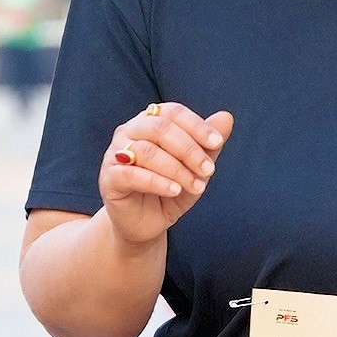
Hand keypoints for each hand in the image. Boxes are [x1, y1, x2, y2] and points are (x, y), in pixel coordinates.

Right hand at [101, 102, 232, 250]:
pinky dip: (157, 182)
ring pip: (147, 151)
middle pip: (159, 128)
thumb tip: (226, 117)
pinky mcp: (109, 179)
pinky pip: (131, 174)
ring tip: (196, 187)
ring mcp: (115, 154)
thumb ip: (209, 145)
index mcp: (150, 121)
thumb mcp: (195, 169)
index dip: (196, 125)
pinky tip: (175, 191)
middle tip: (209, 170)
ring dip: (177, 169)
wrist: (146, 224)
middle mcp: (129, 132)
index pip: (172, 112)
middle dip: (189, 149)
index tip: (217, 143)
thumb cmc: (171, 190)